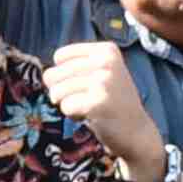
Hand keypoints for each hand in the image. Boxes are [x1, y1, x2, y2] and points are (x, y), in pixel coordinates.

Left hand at [40, 41, 167, 181]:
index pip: (59, 56)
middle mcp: (106, 61)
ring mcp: (104, 81)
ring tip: (90, 107)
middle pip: (53, 74)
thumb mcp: (100, 73)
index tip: (86, 84)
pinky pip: (65, 106)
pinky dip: (73, 115)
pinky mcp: (98, 102)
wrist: (136, 132)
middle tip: (88, 99)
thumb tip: (46, 75)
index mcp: (106, 50)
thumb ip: (73, 66)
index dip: (64, 75)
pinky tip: (92, 116)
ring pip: (57, 91)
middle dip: (63, 92)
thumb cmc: (110, 102)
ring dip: (68, 104)